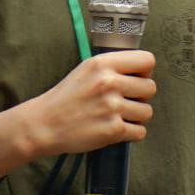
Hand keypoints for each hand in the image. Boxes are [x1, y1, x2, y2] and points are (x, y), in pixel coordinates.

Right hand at [23, 51, 156, 156]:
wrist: (43, 124)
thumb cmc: (66, 98)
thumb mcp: (87, 70)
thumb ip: (113, 67)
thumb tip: (144, 72)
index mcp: (103, 64)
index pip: (147, 60)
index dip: (145, 72)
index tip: (135, 80)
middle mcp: (109, 82)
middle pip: (151, 88)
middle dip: (141, 97)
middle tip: (123, 102)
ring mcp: (112, 107)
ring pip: (147, 112)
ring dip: (136, 117)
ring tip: (116, 116)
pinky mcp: (113, 130)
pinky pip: (140, 132)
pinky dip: (131, 133)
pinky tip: (115, 129)